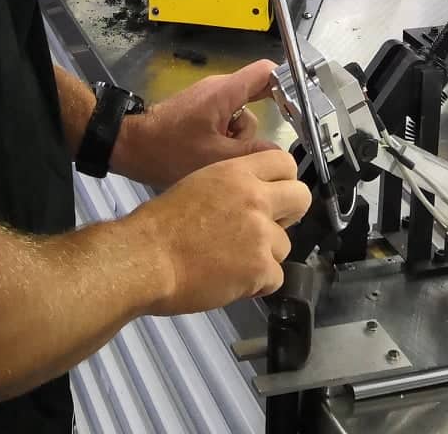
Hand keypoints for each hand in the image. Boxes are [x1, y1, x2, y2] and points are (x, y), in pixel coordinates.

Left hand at [113, 59, 280, 189]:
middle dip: (255, 128)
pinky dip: (224, 138)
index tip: (297, 107)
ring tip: (217, 157)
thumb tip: (279, 155)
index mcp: (225, 92)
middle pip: (256, 97)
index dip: (286, 84)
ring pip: (240, 115)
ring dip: (237, 138)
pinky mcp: (198, 111)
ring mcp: (207, 99)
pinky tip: (209, 156)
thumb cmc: (168, 150)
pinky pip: (225, 120)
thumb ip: (252, 156)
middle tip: (250, 150)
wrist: (129, 147)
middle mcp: (218, 89)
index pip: (266, 71)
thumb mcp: (215, 159)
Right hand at [128, 151, 311, 315]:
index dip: (282, 181)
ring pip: (285, 245)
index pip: (285, 163)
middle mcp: (255, 199)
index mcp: (237, 173)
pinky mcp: (260, 268)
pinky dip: (256, 284)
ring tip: (232, 261)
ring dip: (265, 256)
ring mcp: (260, 234)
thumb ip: (232, 188)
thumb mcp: (199, 185)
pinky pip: (275, 278)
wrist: (146, 258)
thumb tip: (253, 203)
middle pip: (301, 197)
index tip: (273, 196)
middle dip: (289, 214)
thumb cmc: (161, 224)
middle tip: (266, 228)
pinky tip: (231, 280)